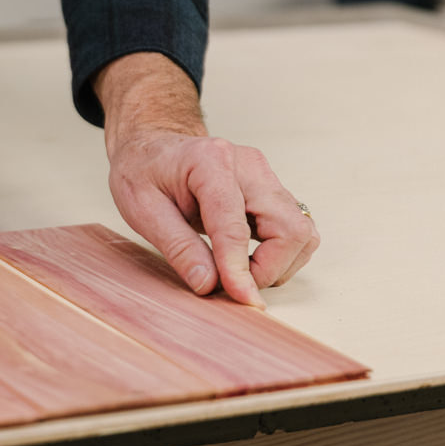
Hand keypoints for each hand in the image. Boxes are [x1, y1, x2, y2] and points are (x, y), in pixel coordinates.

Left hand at [95, 54, 318, 307]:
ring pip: (301, 231)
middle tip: (232, 285)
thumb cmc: (144, 172)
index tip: (242, 299)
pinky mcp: (273, 190)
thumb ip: (178, 248)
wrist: (154, 146)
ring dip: (278, 264)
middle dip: (269, 269)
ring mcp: (265, 176)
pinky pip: (295, 230)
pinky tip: (248, 259)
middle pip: (288, 228)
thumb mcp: (143, 210)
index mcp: (210, 162)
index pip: (234, 226)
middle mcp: (249, 166)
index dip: (239, 268)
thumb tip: (208, 284)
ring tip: (237, 271)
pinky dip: (280, 254)